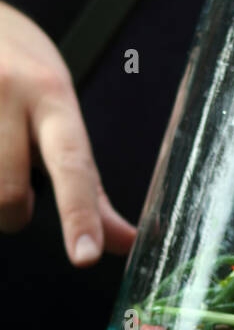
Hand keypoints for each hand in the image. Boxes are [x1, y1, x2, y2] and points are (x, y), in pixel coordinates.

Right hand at [0, 0, 136, 262]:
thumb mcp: (61, 114)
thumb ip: (89, 184)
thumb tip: (125, 242)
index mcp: (51, 94)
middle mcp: (9, 93)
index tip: (87, 256)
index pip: (72, 163)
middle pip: (7, 194)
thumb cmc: (24, 72)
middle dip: (13, 212)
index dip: (80, 214)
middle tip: (17, 189)